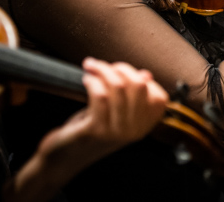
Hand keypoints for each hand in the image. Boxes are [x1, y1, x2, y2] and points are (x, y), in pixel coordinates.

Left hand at [37, 59, 168, 165]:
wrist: (64, 158)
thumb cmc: (91, 130)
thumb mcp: (117, 114)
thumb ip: (132, 97)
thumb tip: (145, 75)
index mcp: (144, 127)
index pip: (159, 97)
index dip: (140, 78)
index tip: (120, 69)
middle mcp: (134, 130)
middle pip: (138, 86)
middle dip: (120, 68)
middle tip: (103, 66)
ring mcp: (115, 132)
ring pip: (118, 87)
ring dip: (103, 71)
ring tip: (92, 67)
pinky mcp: (95, 130)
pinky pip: (100, 97)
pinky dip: (93, 82)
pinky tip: (87, 79)